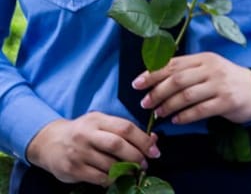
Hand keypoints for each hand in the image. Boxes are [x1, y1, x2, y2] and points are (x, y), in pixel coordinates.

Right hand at [26, 113, 158, 185]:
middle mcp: (86, 134)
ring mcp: (78, 152)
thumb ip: (125, 130)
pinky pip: (98, 177)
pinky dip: (111, 179)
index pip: (125, 128)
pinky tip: (116, 178)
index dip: (143, 140)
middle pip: (117, 145)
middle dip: (136, 156)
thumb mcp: (101, 124)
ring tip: (132, 171)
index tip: (154, 151)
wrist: (48, 142)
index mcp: (97, 120)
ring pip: (109, 164)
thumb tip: (153, 140)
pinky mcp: (72, 169)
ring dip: (126, 170)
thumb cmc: (83, 133)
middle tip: (145, 163)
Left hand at [135, 52, 250, 124]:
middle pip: (177, 80)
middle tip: (145, 103)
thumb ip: (187, 70)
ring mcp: (220, 85)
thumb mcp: (209, 69)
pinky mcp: (227, 101)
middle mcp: (212, 69)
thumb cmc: (227, 80)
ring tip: (159, 113)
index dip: (152, 74)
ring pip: (187, 95)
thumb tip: (155, 79)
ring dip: (168, 106)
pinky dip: (185, 116)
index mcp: (204, 58)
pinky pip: (200, 110)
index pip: (173, 64)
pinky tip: (176, 120)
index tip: (137, 84)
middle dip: (157, 92)